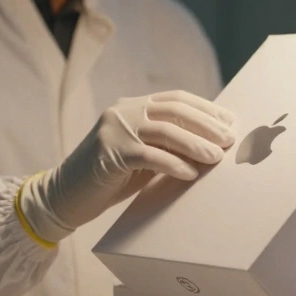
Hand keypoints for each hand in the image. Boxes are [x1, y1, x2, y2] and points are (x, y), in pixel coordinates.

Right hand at [20, 91, 235, 242]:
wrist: (65, 196)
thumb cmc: (111, 177)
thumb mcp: (143, 154)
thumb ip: (168, 144)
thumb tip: (212, 146)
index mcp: (133, 105)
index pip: (177, 99)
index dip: (206, 109)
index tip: (230, 122)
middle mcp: (123, 110)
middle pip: (175, 110)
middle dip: (206, 125)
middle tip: (229, 140)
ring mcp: (114, 129)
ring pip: (165, 131)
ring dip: (195, 144)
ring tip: (216, 158)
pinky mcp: (109, 153)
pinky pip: (149, 155)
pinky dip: (173, 165)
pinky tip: (190, 174)